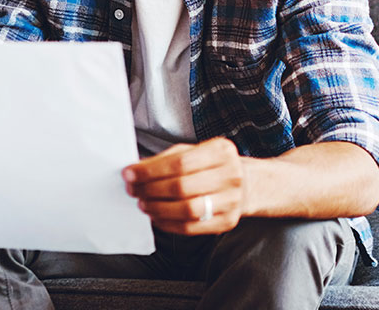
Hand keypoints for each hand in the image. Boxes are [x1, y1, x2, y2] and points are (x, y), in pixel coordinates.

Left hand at [123, 137, 244, 235]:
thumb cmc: (213, 166)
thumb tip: (136, 170)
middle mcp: (230, 175)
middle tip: (134, 190)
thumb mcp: (194, 152)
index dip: (150, 170)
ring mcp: (231, 201)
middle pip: (182, 187)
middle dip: (150, 190)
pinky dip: (169, 224)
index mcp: (221, 151)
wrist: (248, 184)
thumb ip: (166, 159)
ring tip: (144, 204)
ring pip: (187, 210)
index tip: (130, 174)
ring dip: (158, 208)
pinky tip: (157, 217)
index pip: (180, 162)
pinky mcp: (227, 222)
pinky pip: (191, 227)